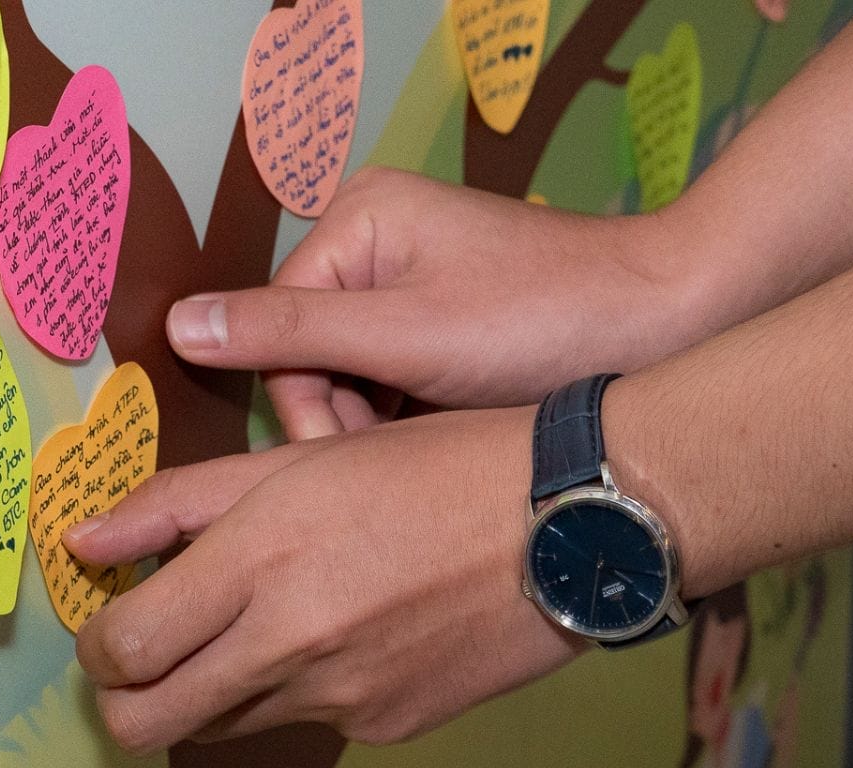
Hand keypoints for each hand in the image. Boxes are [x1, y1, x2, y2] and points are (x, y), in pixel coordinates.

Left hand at [64, 406, 585, 750]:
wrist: (569, 523)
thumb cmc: (432, 466)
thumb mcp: (297, 457)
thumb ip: (176, 502)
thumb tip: (82, 541)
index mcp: (257, 561)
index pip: (121, 649)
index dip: (97, 644)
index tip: (114, 618)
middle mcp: (287, 644)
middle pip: (145, 724)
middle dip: (124, 699)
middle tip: (146, 654)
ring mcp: (338, 699)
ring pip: (221, 728)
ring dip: (210, 690)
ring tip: (255, 625)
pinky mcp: (383, 728)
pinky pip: (304, 722)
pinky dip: (299, 688)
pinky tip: (347, 630)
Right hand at [163, 167, 715, 439]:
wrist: (670, 324)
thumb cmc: (548, 318)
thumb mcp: (409, 334)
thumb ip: (291, 335)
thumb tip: (182, 328)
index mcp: (357, 221)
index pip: (279, 333)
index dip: (311, 407)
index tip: (356, 458)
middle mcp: (376, 245)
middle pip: (313, 360)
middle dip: (353, 420)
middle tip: (406, 461)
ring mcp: (414, 287)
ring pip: (354, 384)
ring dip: (387, 430)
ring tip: (439, 454)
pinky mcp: (446, 328)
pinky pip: (396, 386)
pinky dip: (416, 424)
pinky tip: (452, 444)